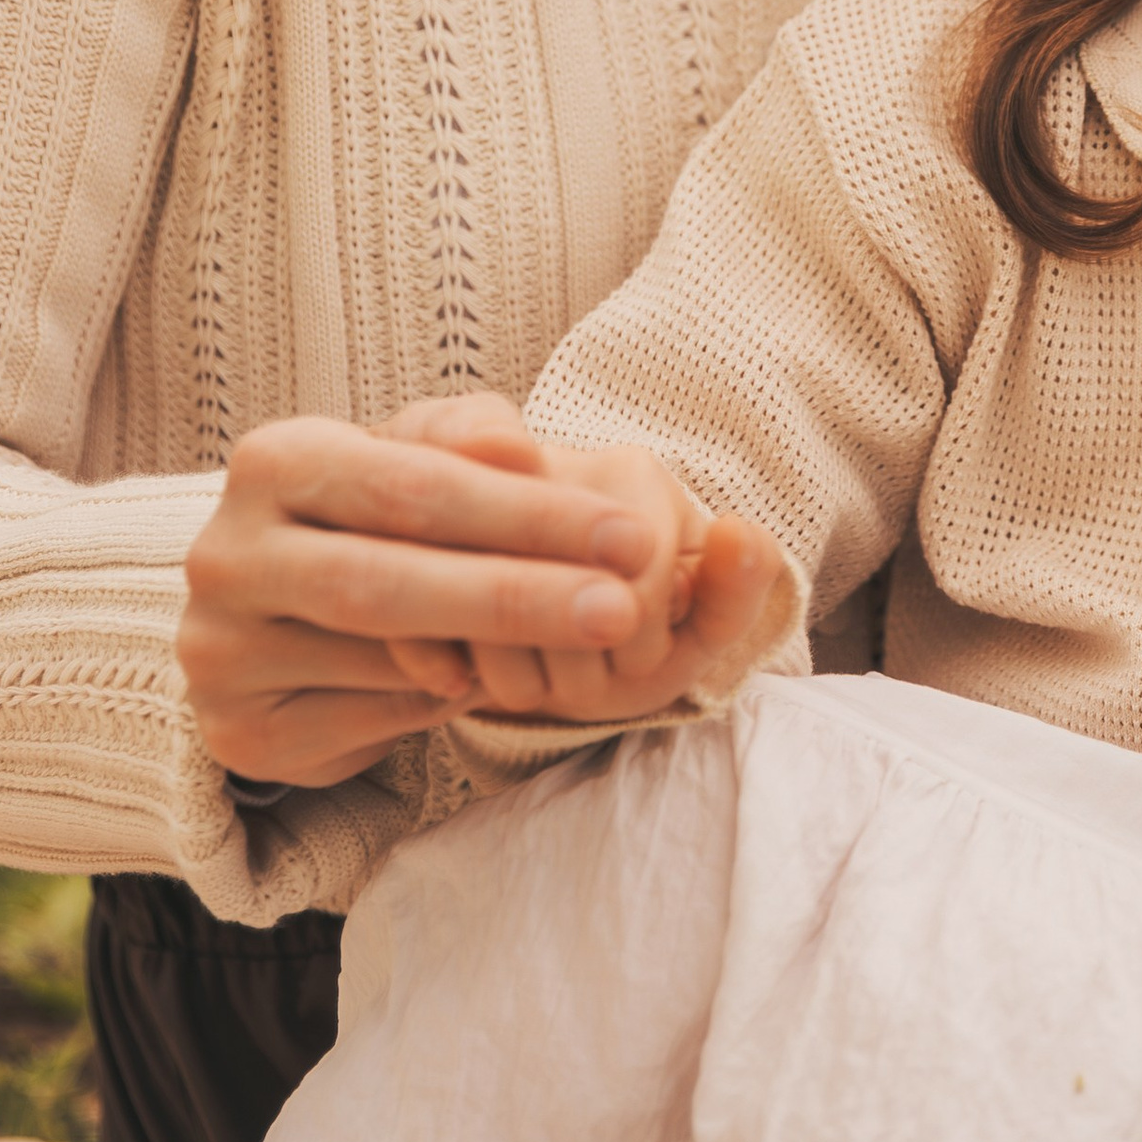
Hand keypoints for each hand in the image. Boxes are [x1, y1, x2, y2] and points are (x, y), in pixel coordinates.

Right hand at [180, 396, 783, 786]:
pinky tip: (473, 684)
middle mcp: (226, 553)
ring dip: (487, 658)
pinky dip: (435, 704)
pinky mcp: (240, 731)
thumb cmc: (373, 515)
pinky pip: (366, 724)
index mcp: (274, 460)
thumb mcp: (415, 455)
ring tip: (562, 643)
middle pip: (386, 584)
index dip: (527, 514)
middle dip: (517, 597)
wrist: (276, 612)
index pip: (413, 486)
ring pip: (380, 662)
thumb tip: (514, 445)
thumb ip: (469, 436)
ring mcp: (221, 649)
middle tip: (620, 608)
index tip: (630, 537)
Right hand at [378, 406, 787, 724]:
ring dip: (514, 677)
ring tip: (536, 675)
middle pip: (561, 598)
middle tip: (584, 676)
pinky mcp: (399, 535)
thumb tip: (742, 532)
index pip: (640, 580)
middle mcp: (547, 463)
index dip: (640, 645)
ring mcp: (464, 496)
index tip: (640, 654)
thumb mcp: (695, 623)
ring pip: (486, 614)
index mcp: (629, 474)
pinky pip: (413, 617)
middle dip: (578, 669)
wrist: (549, 633)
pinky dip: (439, 667)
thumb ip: (736, 587)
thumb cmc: (634, 630)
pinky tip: (463, 678)